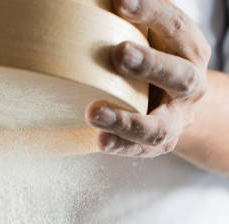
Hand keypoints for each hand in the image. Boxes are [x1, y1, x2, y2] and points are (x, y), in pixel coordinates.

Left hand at [86, 0, 210, 157]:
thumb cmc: (154, 60)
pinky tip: (100, 140)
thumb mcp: (152, 36)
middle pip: (179, 75)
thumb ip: (134, 17)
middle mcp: (189, 85)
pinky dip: (120, 146)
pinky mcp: (158, 144)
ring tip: (94, 112)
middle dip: (151, 64)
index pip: (174, 27)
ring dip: (126, 119)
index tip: (121, 2)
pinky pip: (140, 150)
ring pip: (158, 125)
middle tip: (120, 53)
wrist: (175, 105)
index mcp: (188, 50)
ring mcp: (176, 119)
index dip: (151, 12)